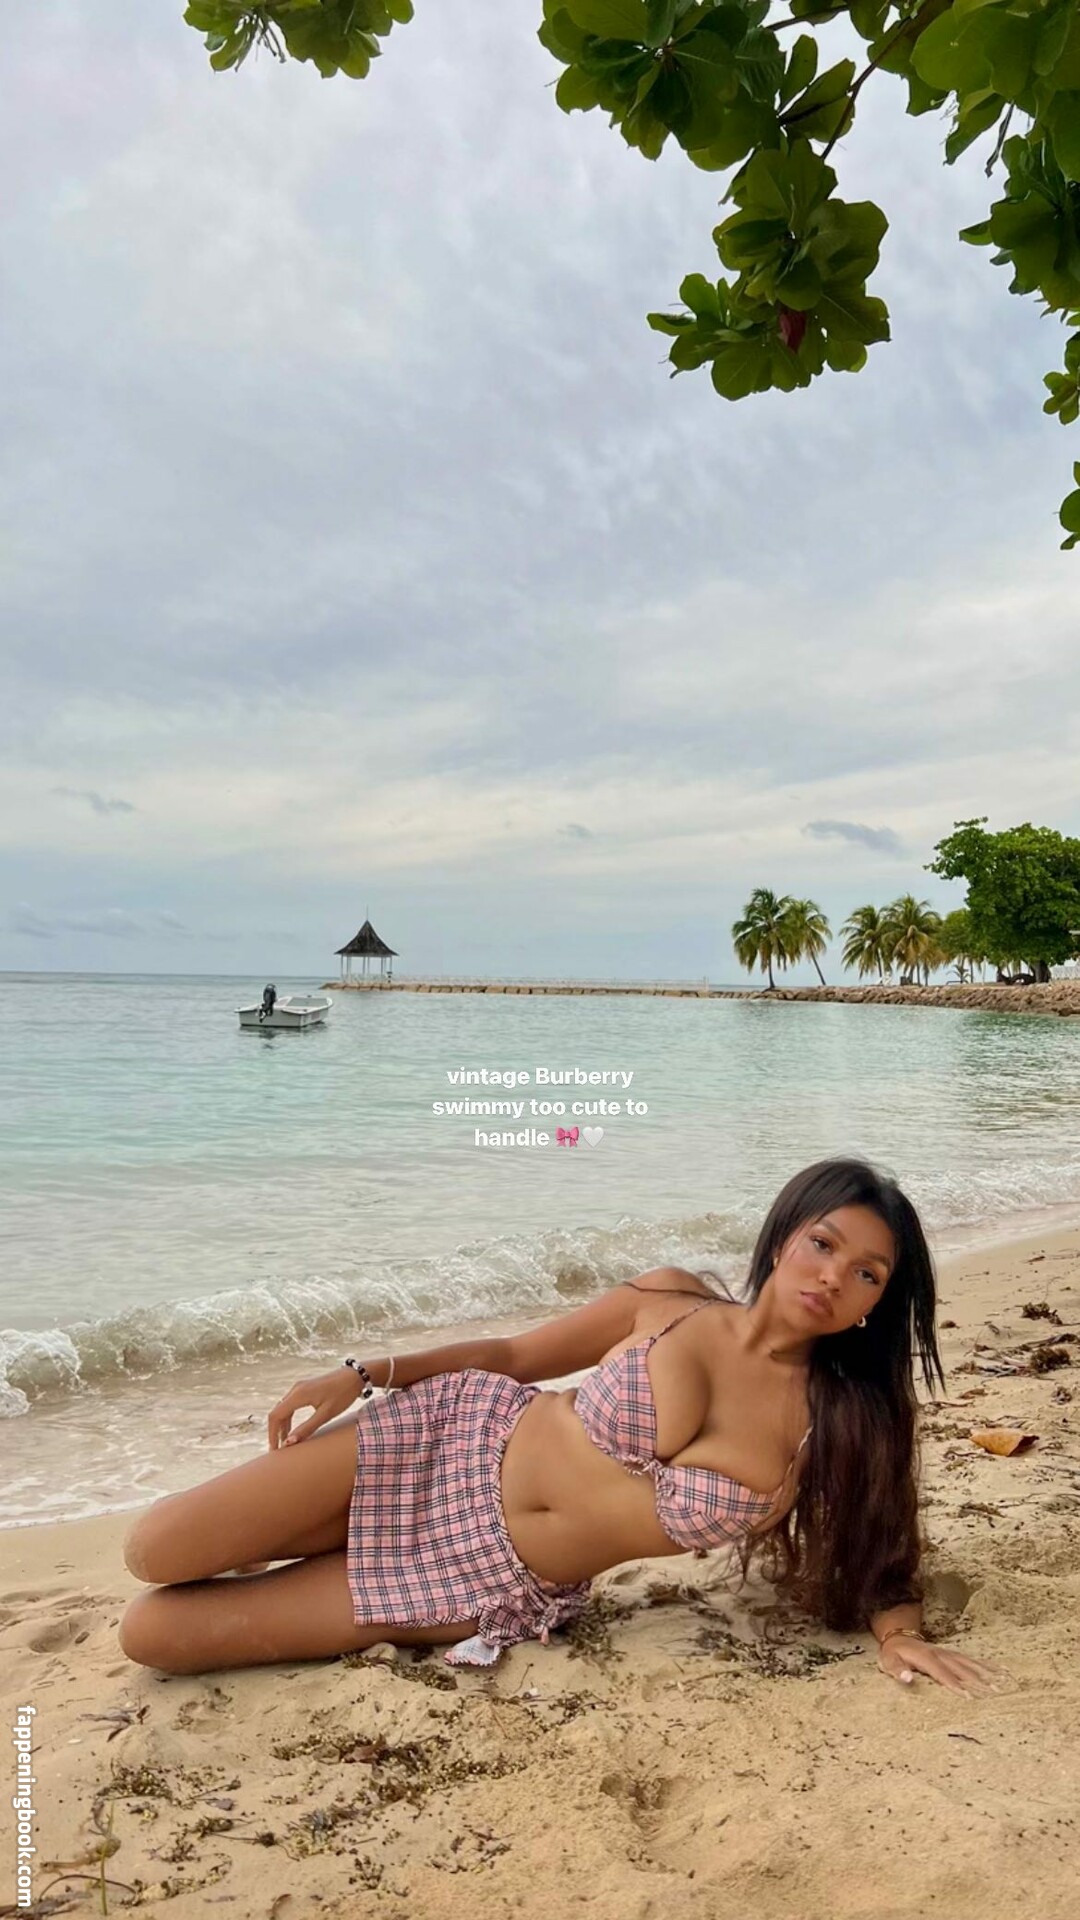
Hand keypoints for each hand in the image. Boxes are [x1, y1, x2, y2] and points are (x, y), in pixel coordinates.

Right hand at [268, 1366, 357, 1448]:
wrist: (356, 1376)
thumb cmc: (343, 1394)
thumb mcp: (326, 1414)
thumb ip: (307, 1428)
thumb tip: (288, 1443)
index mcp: (298, 1395)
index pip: (276, 1416)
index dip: (272, 1434)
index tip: (275, 1450)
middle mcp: (295, 1389)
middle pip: (277, 1413)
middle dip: (275, 1432)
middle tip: (278, 1450)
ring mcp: (300, 1387)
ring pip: (283, 1409)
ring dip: (282, 1426)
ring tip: (285, 1444)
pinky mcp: (305, 1388)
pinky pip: (290, 1405)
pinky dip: (288, 1418)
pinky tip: (292, 1430)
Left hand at [876, 1633, 1003, 1694]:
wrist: (899, 1637)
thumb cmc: (894, 1654)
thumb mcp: (889, 1662)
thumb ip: (897, 1670)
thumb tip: (907, 1678)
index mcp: (926, 1657)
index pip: (942, 1673)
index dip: (954, 1684)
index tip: (968, 1697)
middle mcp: (940, 1654)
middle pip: (960, 1668)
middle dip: (977, 1681)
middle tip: (993, 1692)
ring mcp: (948, 1653)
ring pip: (969, 1663)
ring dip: (985, 1673)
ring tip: (1000, 1684)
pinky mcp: (952, 1654)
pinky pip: (970, 1660)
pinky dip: (985, 1665)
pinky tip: (999, 1669)